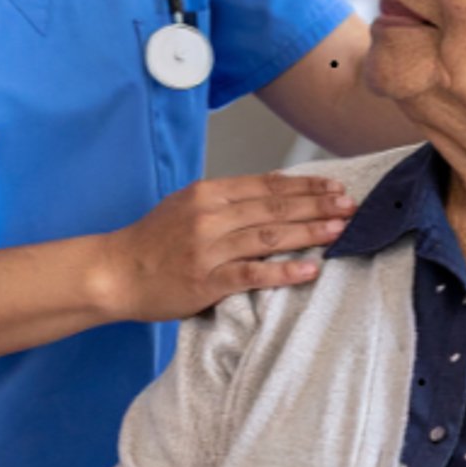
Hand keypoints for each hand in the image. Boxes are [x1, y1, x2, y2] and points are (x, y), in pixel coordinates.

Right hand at [96, 173, 356, 321]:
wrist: (115, 272)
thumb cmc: (152, 241)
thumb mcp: (186, 205)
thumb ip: (226, 199)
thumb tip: (273, 190)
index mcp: (207, 194)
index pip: (266, 185)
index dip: (304, 185)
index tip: (334, 185)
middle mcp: (210, 216)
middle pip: (274, 207)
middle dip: (317, 205)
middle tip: (350, 205)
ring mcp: (209, 249)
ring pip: (269, 236)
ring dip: (309, 232)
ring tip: (340, 230)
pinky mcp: (207, 281)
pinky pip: (252, 274)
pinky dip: (283, 271)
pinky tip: (310, 269)